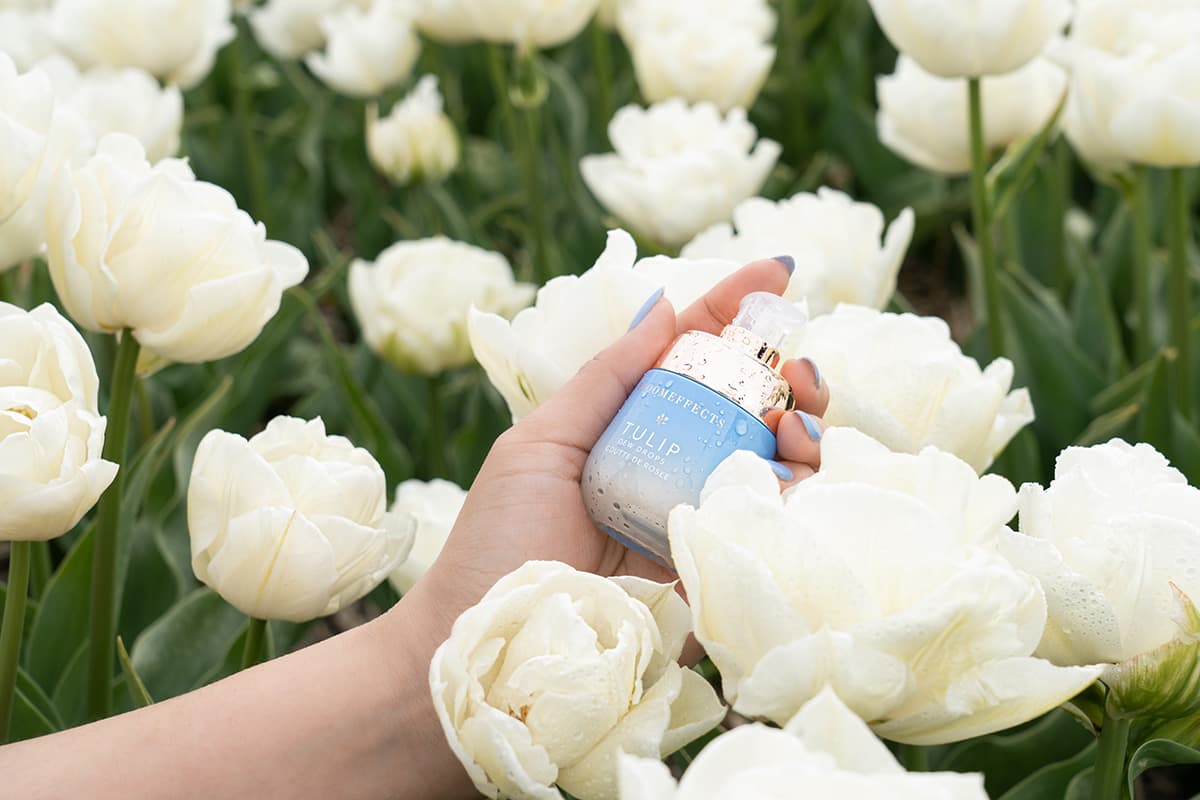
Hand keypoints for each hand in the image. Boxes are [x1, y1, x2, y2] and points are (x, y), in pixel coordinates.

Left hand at [418, 257, 830, 620]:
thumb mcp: (540, 443)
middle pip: (750, 405)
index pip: (691, 354)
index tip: (778, 272)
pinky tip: (790, 482)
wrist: (489, 641)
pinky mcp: (708, 569)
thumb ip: (604, 379)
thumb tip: (662, 305)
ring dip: (804, 432)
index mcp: (628, 424)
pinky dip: (794, 497)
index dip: (736, 309)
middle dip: (790, 378)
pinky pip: (767, 527)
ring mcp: (692, 515)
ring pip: (774, 461)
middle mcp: (669, 463)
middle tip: (798, 377)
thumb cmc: (499, 538)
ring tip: (796, 429)